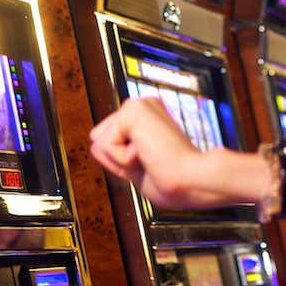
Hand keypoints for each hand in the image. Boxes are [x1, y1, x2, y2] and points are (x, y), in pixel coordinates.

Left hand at [90, 98, 239, 208]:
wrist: (192, 180)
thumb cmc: (175, 180)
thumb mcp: (135, 168)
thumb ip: (116, 156)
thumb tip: (93, 145)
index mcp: (149, 118)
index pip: (109, 140)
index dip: (121, 160)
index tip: (150, 163)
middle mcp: (144, 106)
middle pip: (99, 140)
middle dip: (117, 159)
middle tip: (150, 162)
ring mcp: (138, 105)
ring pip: (100, 142)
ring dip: (122, 161)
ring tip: (151, 158)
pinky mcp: (132, 110)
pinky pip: (106, 145)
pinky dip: (122, 159)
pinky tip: (147, 155)